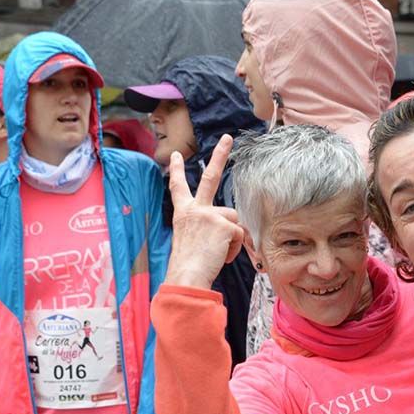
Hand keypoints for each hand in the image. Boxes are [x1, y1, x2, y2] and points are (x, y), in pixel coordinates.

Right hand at [163, 135, 243, 288]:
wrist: (187, 276)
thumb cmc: (189, 266)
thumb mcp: (193, 242)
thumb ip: (208, 230)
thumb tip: (234, 230)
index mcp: (183, 214)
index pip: (178, 188)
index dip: (175, 171)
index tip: (174, 155)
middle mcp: (194, 209)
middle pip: (209, 177)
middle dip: (219, 155)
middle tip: (228, 137)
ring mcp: (208, 214)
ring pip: (234, 219)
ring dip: (232, 238)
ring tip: (217, 253)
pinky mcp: (223, 223)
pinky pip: (239, 234)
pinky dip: (234, 248)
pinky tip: (221, 256)